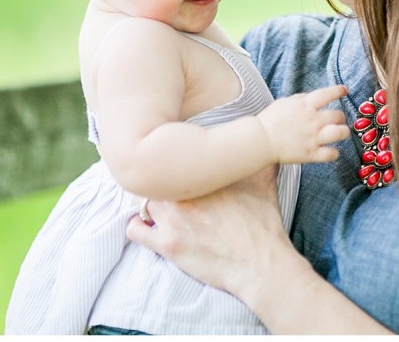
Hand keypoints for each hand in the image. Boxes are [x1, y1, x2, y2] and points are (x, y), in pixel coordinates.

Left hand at [126, 165, 288, 296]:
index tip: (170, 164)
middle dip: (154, 177)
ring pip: (140, 199)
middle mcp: (184, 193)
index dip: (168, 159)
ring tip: (151, 202)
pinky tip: (143, 225)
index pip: (171, 155)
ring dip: (144, 200)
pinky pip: (134, 229)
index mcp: (203, 174)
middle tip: (159, 182)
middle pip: (152, 174)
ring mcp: (173, 219)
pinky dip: (136, 226)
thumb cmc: (263, 224)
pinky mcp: (167, 244)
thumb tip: (260, 135)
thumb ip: (257, 155)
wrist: (260, 263)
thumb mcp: (264, 181)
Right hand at [257, 84, 349, 163]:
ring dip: (343, 132)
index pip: (328, 94)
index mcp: (306, 105)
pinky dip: (334, 152)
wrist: (260, 140)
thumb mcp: (285, 102)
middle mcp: (313, 120)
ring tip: (340, 133)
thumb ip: (301, 99)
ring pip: (340, 133)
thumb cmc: (270, 120)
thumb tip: (313, 97)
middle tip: (337, 119)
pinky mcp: (311, 154)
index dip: (338, 91)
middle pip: (338, 115)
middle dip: (340, 117)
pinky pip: (332, 154)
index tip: (344, 90)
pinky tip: (331, 150)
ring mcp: (313, 137)